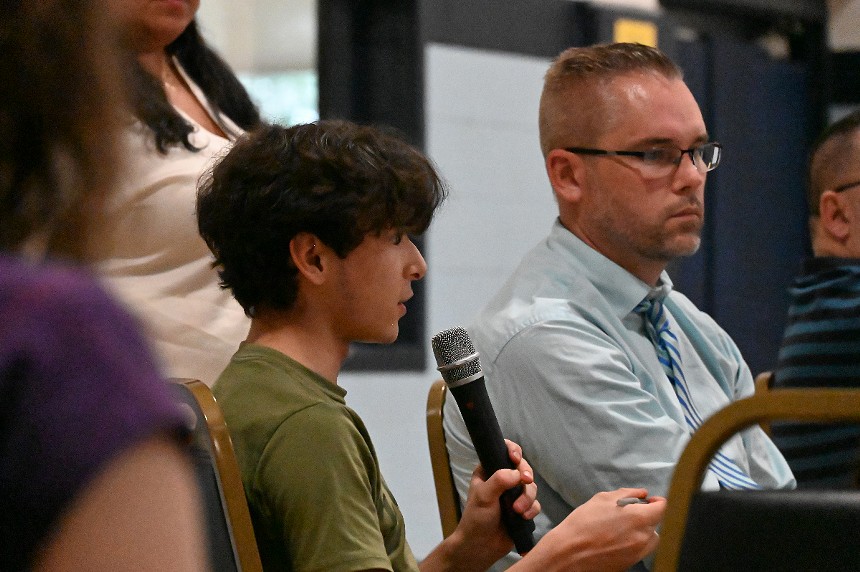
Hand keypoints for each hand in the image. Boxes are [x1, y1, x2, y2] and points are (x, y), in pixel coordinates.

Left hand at [431, 440, 537, 571]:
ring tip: (518, 510)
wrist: (480, 547)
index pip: (503, 451)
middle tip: (526, 482)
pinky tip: (524, 517)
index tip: (516, 459)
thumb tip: (517, 473)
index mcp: (488, 471)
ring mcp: (513, 494)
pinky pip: (535, 503)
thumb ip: (499, 480)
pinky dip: (532, 509)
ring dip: (527, 497)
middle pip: (523, 468)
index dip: (513, 451)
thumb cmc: (476, 519)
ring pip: (531, 487)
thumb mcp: (483, 496)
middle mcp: (502, 480)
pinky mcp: (522, 509)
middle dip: (526, 476)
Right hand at [518, 488, 664, 571]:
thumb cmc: (582, 524)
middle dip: (646, 516)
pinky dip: (633, 543)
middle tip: (629, 513)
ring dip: (642, 531)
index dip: (657, 502)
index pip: (662, 508)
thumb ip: (626, 493)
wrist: (569, 552)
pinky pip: (640, 550)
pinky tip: (615, 539)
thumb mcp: (602, 499)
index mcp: (638, 518)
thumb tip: (641, 493)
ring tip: (621, 528)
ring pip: (649, 539)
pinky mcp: (630, 563)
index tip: (650, 500)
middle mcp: (642, 537)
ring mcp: (638, 553)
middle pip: (656, 524)